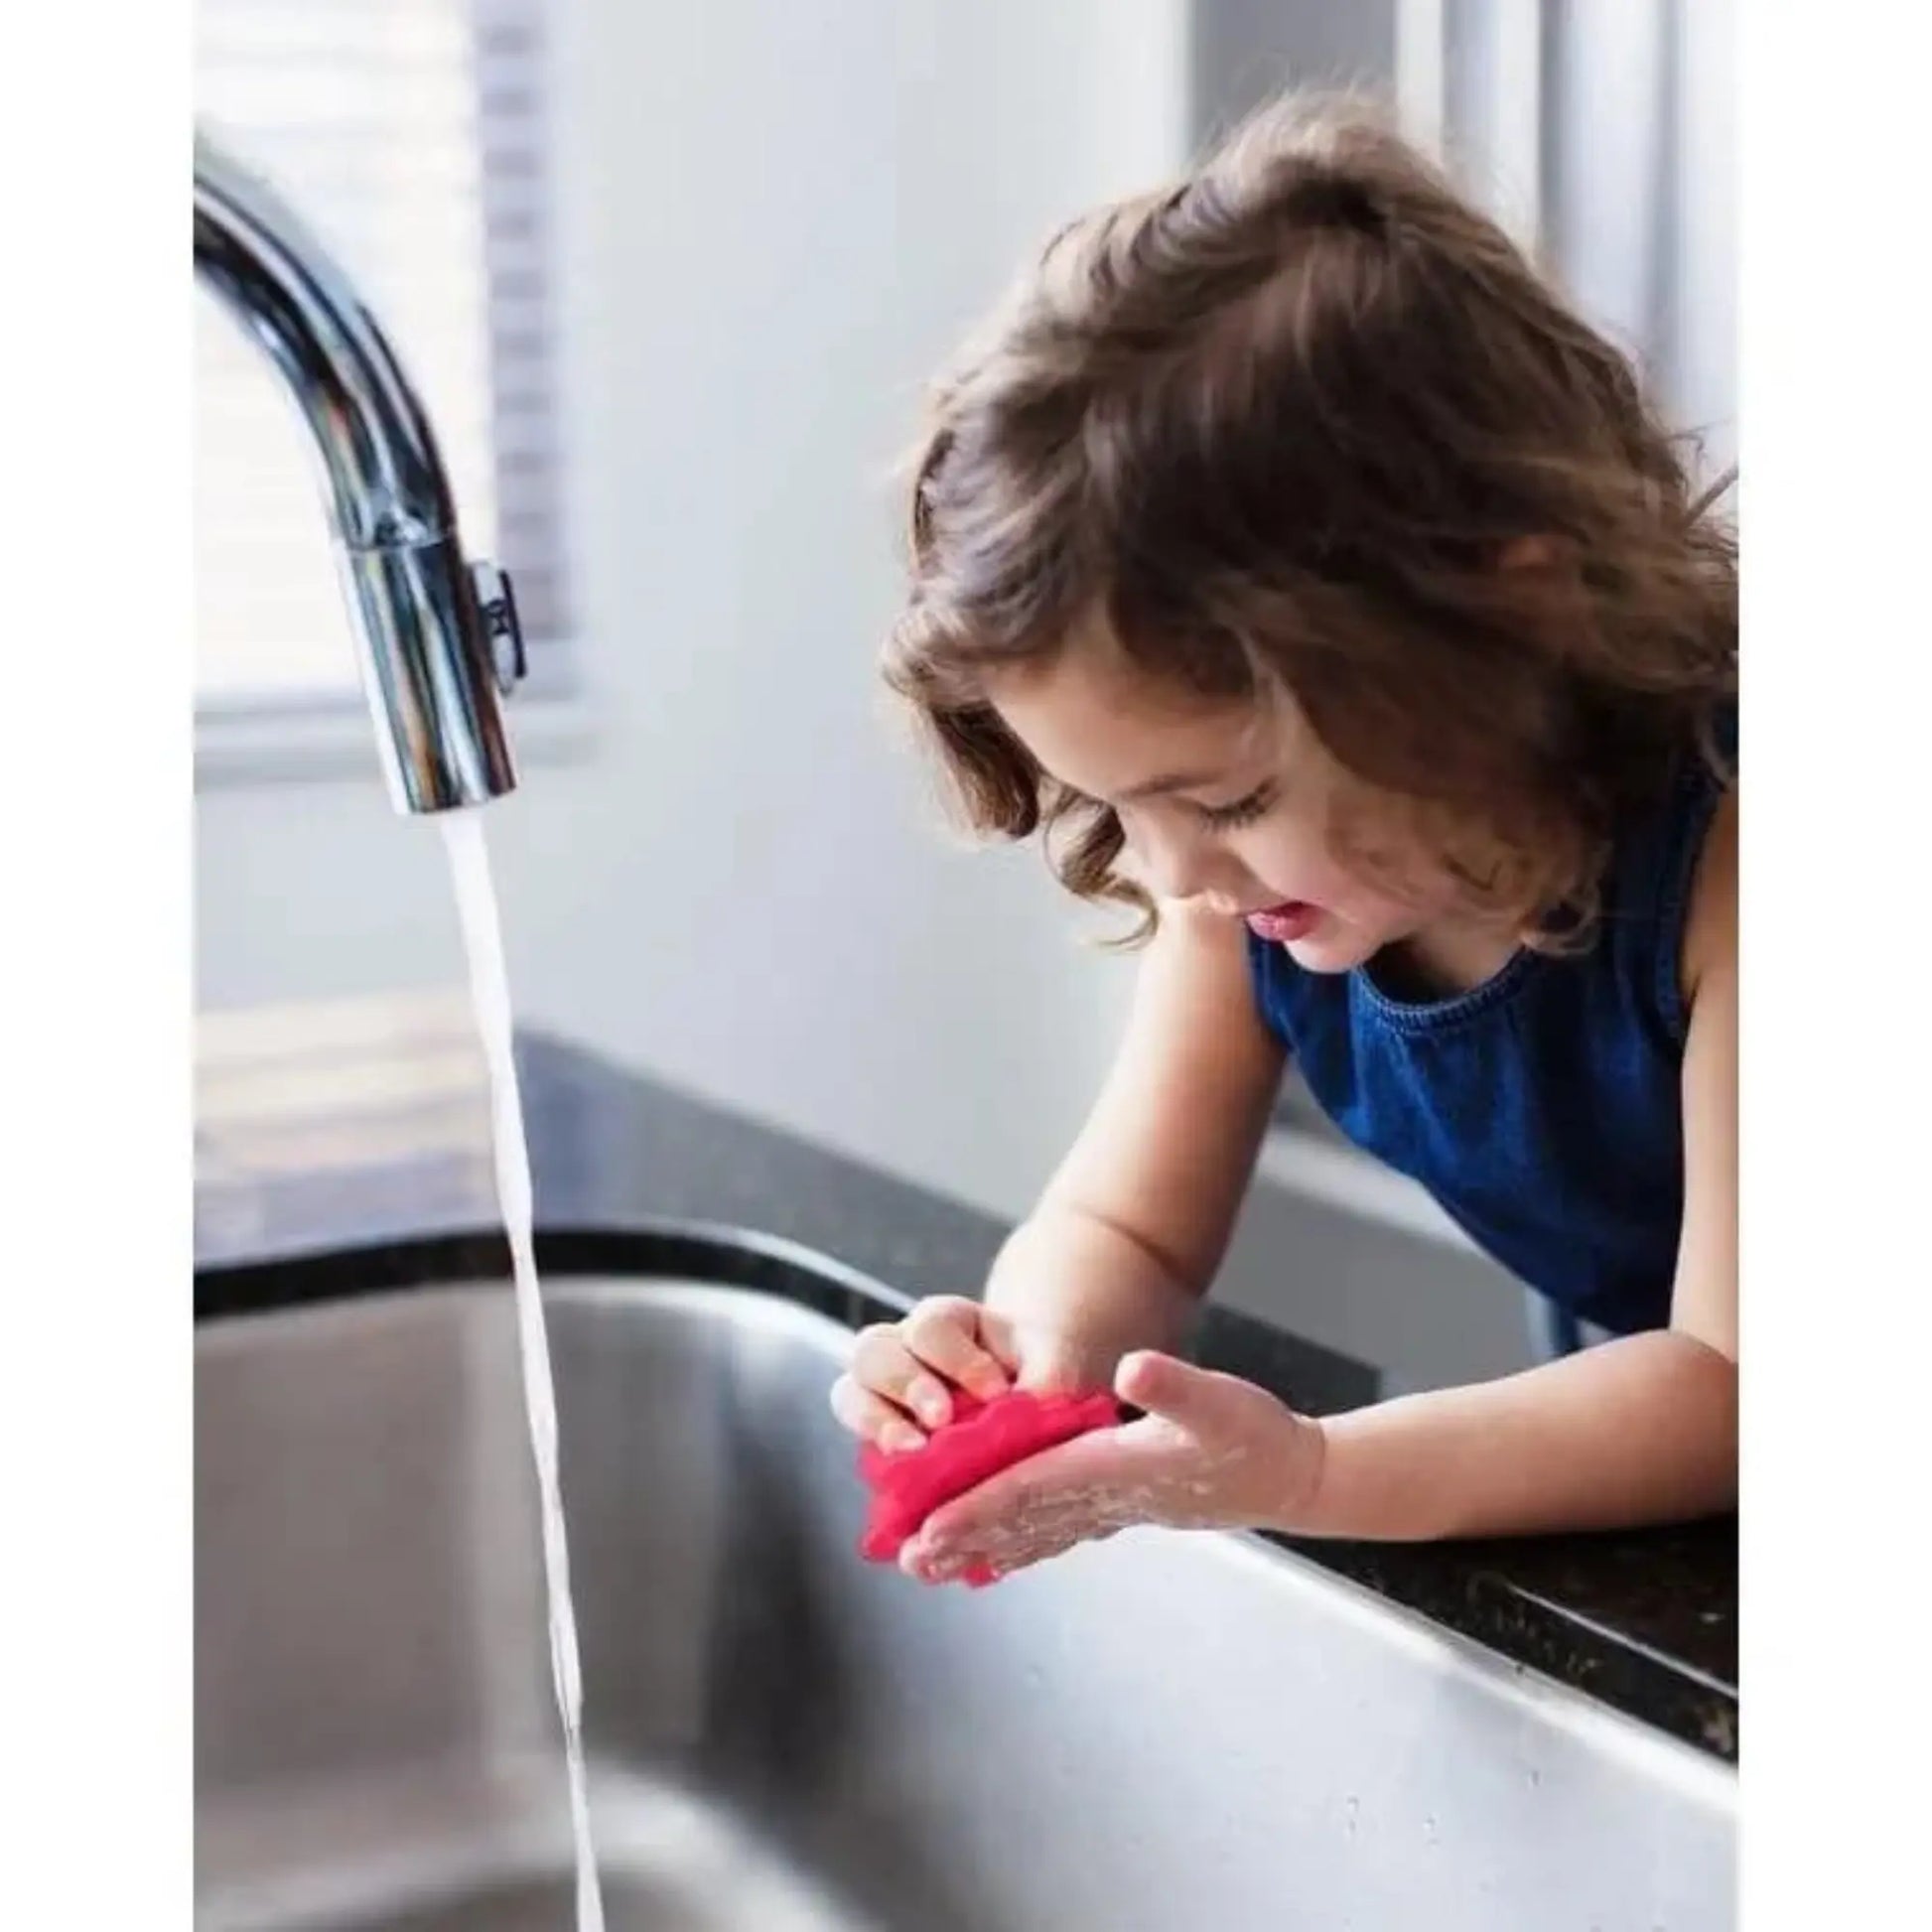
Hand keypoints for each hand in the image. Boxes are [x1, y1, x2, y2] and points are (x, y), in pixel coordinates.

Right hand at [829, 1293, 1127, 1452]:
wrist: (1027, 1398)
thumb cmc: (1037, 1372)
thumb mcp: (1052, 1365)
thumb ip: (1046, 1379)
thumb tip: (1031, 1411)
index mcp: (947, 1323)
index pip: (933, 1326)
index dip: (958, 1359)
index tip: (996, 1392)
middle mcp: (902, 1349)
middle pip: (873, 1350)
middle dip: (906, 1384)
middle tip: (941, 1420)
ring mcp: (881, 1391)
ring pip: (850, 1391)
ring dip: (878, 1422)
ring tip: (913, 1453)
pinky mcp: (878, 1435)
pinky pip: (857, 1441)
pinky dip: (877, 1459)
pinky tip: (906, 1481)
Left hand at [900, 1350, 1324, 1583]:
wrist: (1292, 1476)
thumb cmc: (1255, 1435)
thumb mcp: (1219, 1400)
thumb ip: (1175, 1387)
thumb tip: (1132, 1367)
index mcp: (1113, 1468)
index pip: (1029, 1489)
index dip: (977, 1507)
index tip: (930, 1525)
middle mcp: (1105, 1495)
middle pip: (1019, 1519)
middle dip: (963, 1538)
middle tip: (907, 1559)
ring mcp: (1114, 1507)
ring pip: (1033, 1530)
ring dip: (982, 1546)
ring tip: (931, 1564)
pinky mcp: (1125, 1504)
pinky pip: (1058, 1528)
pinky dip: (1021, 1540)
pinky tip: (997, 1550)